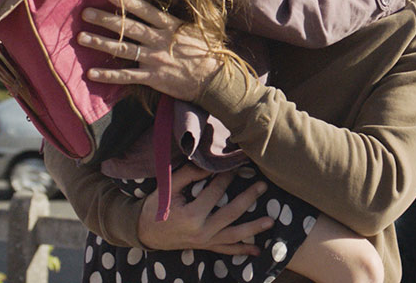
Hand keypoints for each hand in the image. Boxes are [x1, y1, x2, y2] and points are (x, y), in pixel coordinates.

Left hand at [77, 0, 221, 100]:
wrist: (215, 80)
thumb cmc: (209, 52)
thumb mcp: (201, 29)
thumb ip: (183, 18)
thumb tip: (179, 0)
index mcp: (172, 27)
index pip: (145, 11)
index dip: (127, 2)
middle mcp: (160, 41)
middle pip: (129, 28)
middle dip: (106, 19)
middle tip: (85, 13)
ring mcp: (155, 60)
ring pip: (123, 50)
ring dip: (101, 43)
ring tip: (81, 37)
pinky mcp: (153, 78)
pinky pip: (127, 76)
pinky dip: (109, 75)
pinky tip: (91, 73)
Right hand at [137, 164, 273, 254]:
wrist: (144, 232)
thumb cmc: (156, 207)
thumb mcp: (168, 188)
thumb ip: (189, 175)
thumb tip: (209, 164)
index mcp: (191, 215)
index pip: (215, 192)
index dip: (227, 177)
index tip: (238, 166)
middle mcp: (201, 231)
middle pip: (231, 213)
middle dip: (249, 198)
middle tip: (263, 186)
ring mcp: (205, 242)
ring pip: (234, 235)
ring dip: (253, 228)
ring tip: (271, 220)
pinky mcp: (206, 247)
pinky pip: (226, 250)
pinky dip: (242, 251)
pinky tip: (257, 250)